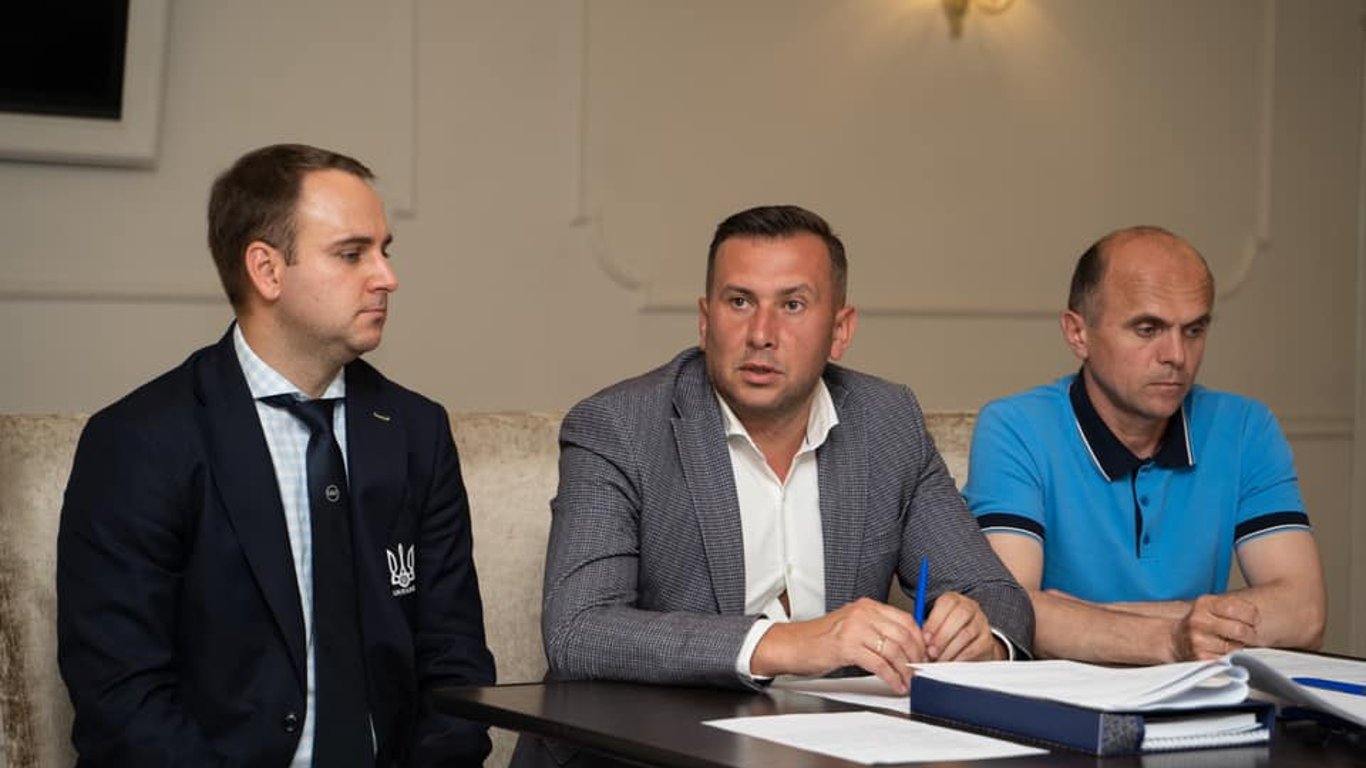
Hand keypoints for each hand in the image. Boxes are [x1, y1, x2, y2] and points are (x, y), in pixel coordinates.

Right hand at [751, 598, 924, 693]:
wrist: (792, 644)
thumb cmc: (820, 639)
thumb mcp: (852, 626)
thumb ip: (876, 630)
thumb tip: (906, 646)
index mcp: (867, 606)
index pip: (906, 620)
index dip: (919, 640)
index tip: (924, 655)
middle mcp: (863, 613)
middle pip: (903, 635)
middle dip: (916, 657)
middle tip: (919, 671)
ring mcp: (854, 629)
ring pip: (893, 650)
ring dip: (905, 670)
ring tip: (908, 681)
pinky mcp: (847, 647)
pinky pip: (879, 664)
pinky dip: (891, 677)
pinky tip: (895, 684)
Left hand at [923, 591, 1001, 660]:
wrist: (971, 644)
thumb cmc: (948, 632)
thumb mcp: (936, 626)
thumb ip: (928, 630)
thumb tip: (919, 642)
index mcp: (954, 600)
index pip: (947, 603)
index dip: (935, 621)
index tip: (925, 638)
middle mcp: (970, 608)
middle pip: (959, 617)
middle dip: (942, 636)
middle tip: (931, 651)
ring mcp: (981, 623)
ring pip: (966, 634)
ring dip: (949, 649)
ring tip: (938, 659)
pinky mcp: (986, 640)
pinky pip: (973, 649)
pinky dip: (959, 658)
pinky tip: (950, 663)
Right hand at [1171, 594, 1258, 659]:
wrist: (1176, 639)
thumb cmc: (1202, 622)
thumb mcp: (1213, 606)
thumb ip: (1234, 606)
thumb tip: (1256, 617)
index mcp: (1205, 604)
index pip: (1239, 608)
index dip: (1252, 616)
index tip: (1252, 620)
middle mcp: (1199, 621)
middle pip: (1240, 630)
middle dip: (1249, 634)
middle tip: (1246, 634)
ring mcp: (1198, 641)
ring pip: (1235, 648)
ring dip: (1238, 647)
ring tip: (1228, 642)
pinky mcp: (1200, 658)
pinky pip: (1228, 660)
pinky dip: (1229, 658)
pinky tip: (1221, 651)